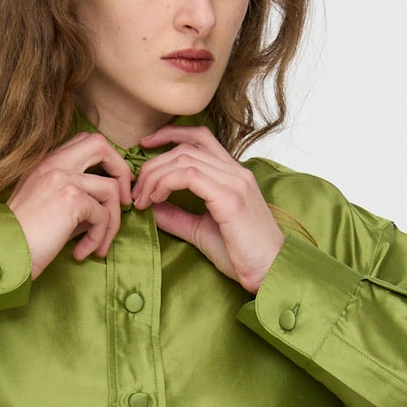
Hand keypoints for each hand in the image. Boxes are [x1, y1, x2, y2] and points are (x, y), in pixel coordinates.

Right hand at [7, 131, 134, 276]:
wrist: (3, 253)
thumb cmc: (21, 239)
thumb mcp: (44, 208)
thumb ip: (71, 198)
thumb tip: (103, 208)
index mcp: (45, 163)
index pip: (84, 141)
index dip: (105, 160)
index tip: (111, 187)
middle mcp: (54, 164)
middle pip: (101, 145)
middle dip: (122, 171)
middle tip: (125, 202)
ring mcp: (63, 178)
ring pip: (110, 189)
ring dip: (112, 222)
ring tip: (98, 246)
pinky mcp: (71, 199)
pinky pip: (103, 216)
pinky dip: (98, 238)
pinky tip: (82, 253)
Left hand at [129, 123, 285, 293]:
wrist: (269, 272)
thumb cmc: (241, 255)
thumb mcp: (201, 231)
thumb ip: (177, 216)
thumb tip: (152, 206)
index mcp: (232, 174)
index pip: (200, 137)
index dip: (170, 134)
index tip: (145, 148)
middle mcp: (235, 171)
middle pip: (186, 146)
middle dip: (154, 164)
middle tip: (137, 189)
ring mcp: (234, 182)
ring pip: (184, 158)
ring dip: (155, 175)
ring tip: (143, 198)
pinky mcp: (229, 198)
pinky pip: (189, 175)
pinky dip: (165, 183)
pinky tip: (156, 200)